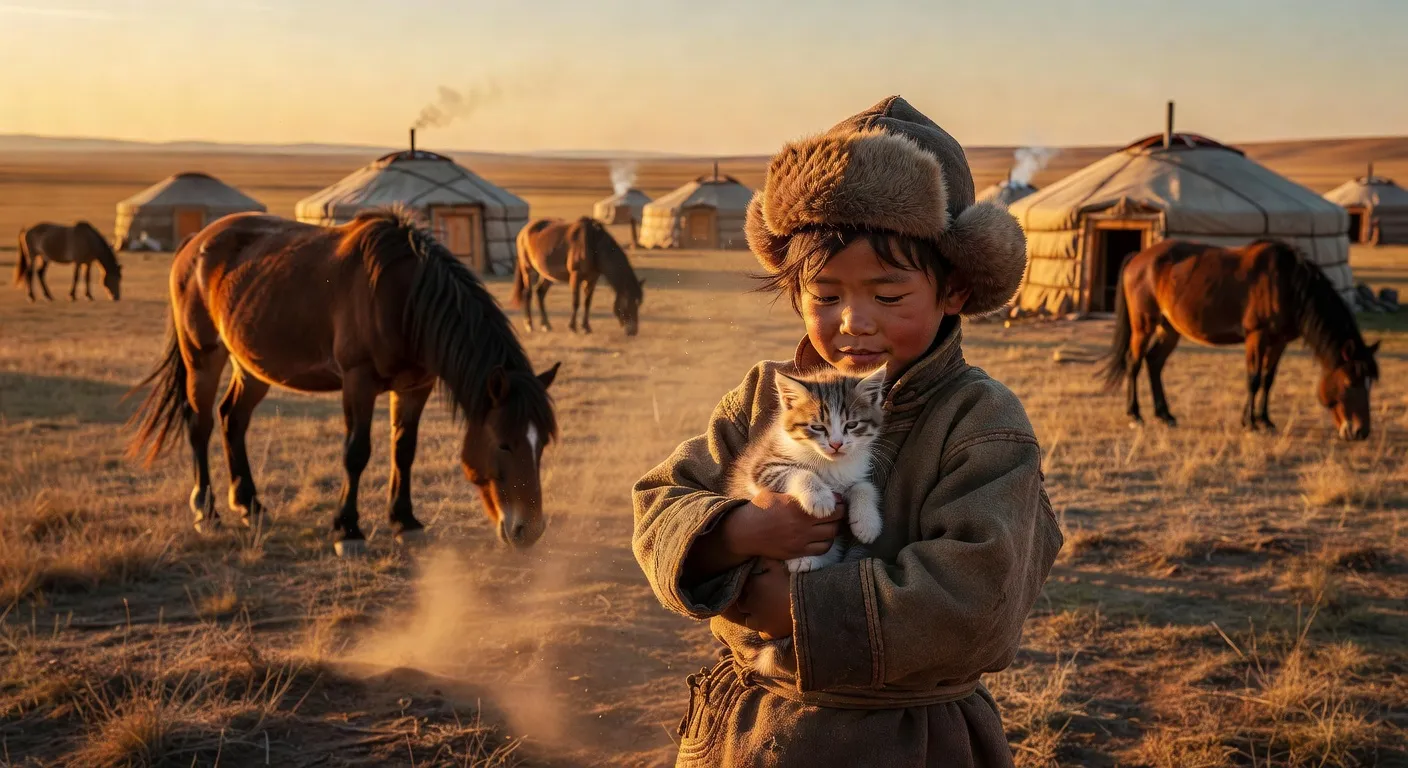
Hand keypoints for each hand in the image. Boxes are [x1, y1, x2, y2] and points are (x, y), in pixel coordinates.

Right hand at [724, 489, 845, 561]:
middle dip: (839, 514)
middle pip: (834, 520)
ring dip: (834, 527)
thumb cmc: (760, 508)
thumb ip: (798, 492)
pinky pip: (821, 549)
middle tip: (837, 510)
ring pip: (830, 535)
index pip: (830, 504)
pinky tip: (823, 536)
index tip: (836, 498)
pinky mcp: (797, 552)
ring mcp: (800, 540)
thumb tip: (821, 489)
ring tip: (831, 522)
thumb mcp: (776, 493)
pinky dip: (826, 542)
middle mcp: (800, 524)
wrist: (745, 532)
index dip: (837, 501)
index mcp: (796, 506)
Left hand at [728, 558, 793, 639]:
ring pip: (748, 620)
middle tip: (759, 600)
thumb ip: (767, 562)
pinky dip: (765, 630)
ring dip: (753, 617)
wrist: (805, 604)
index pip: (743, 586)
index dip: (749, 586)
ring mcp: (758, 620)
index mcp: (753, 586)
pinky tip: (772, 625)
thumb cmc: (792, 583)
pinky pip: (762, 633)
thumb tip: (759, 559)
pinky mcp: (768, 632)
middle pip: (742, 604)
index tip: (756, 586)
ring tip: (763, 614)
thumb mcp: (779, 568)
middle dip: (747, 602)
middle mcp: (751, 604)